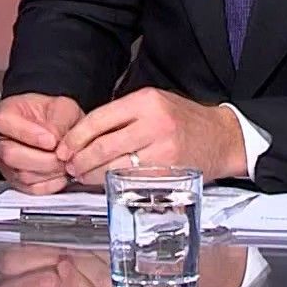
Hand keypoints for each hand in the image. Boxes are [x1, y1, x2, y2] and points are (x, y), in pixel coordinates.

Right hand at [0, 93, 84, 194]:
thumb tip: (54, 139)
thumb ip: (58, 120)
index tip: (51, 140)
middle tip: (61, 155)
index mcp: (7, 115)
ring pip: (22, 175)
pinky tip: (60, 173)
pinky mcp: (18, 181)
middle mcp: (1, 140)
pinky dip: (50, 183)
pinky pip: (31, 188)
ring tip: (64, 162)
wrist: (61, 130)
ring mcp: (6, 163)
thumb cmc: (56, 116)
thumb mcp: (63, 107)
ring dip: (49, 171)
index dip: (29, 134)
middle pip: (11, 155)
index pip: (5, 124)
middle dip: (43, 158)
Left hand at [58, 87, 245, 183]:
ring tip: (82, 176)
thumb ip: (122, 114)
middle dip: (80, 160)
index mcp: (146, 101)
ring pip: (116, 167)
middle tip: (70, 166)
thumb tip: (84, 133)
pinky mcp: (169, 172)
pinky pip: (133, 181)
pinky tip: (105, 183)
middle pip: (104, 146)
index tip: (64, 147)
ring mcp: (163, 150)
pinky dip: (114, 184)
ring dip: (92, 175)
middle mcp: (154, 124)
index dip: (76, 137)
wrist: (222, 137)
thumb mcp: (154, 102)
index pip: (99, 119)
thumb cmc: (184, 119)